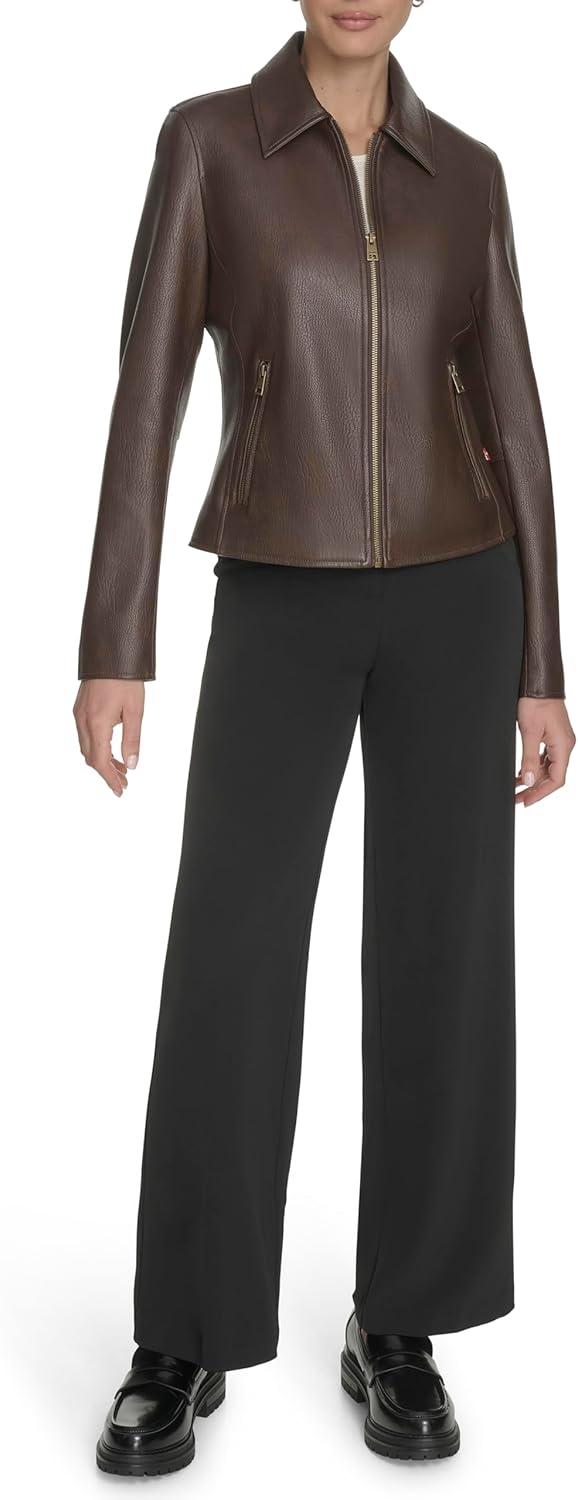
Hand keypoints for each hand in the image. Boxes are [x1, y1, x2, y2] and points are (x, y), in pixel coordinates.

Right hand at [73, 679, 144, 796]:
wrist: (110, 653)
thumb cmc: (125, 680)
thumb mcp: (135, 711)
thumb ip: (133, 740)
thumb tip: (132, 765)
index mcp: (97, 724)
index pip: (100, 762)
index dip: (109, 779)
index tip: (120, 791)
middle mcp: (83, 721)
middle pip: (91, 758)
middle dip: (106, 772)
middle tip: (123, 782)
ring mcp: (79, 714)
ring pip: (86, 747)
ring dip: (102, 760)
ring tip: (120, 767)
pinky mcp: (79, 708)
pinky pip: (85, 735)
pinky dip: (96, 747)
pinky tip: (110, 747)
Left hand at [516, 697, 575, 806]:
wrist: (538, 681)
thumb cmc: (536, 702)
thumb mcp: (529, 732)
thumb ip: (529, 759)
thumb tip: (529, 782)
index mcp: (563, 746)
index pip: (556, 780)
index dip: (541, 793)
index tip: (525, 801)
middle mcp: (565, 745)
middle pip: (552, 776)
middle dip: (535, 788)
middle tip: (517, 798)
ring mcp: (560, 740)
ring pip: (548, 767)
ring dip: (533, 778)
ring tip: (516, 787)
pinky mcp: (553, 735)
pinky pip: (546, 757)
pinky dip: (534, 766)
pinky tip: (523, 772)